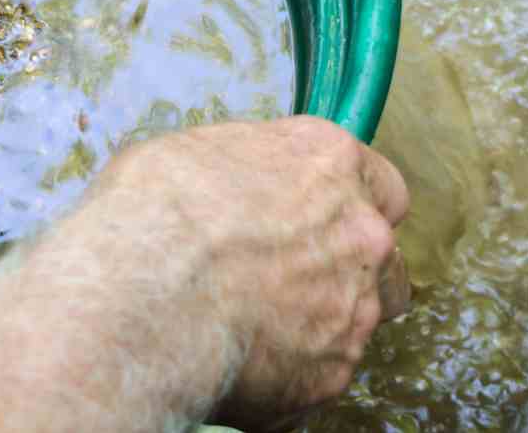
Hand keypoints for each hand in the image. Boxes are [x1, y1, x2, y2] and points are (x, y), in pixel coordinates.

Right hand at [80, 116, 411, 430]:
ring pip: (362, 320)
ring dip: (325, 321)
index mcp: (329, 164)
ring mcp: (353, 308)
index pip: (381, 184)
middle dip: (348, 268)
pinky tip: (238, 361)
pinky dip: (288, 372)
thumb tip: (235, 188)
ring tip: (260, 326)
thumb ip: (245, 172)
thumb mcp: (193, 153)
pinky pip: (319, 374)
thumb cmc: (156, 214)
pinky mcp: (330, 374)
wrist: (144, 294)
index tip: (320, 219)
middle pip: (383, 257)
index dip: (350, 205)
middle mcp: (360, 233)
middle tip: (287, 277)